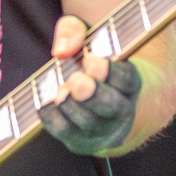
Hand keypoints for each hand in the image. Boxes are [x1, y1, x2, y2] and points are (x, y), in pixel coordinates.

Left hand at [39, 13, 141, 154]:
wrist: (96, 99)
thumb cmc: (89, 62)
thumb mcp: (85, 38)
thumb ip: (74, 32)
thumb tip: (61, 50)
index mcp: (129, 84)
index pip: (127, 80)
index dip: (109, 72)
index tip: (89, 59)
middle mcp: (122, 110)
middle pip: (113, 108)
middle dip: (93, 94)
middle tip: (76, 80)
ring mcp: (103, 131)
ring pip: (90, 124)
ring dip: (72, 107)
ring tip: (60, 91)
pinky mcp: (82, 143)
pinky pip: (66, 133)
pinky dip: (53, 118)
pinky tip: (46, 102)